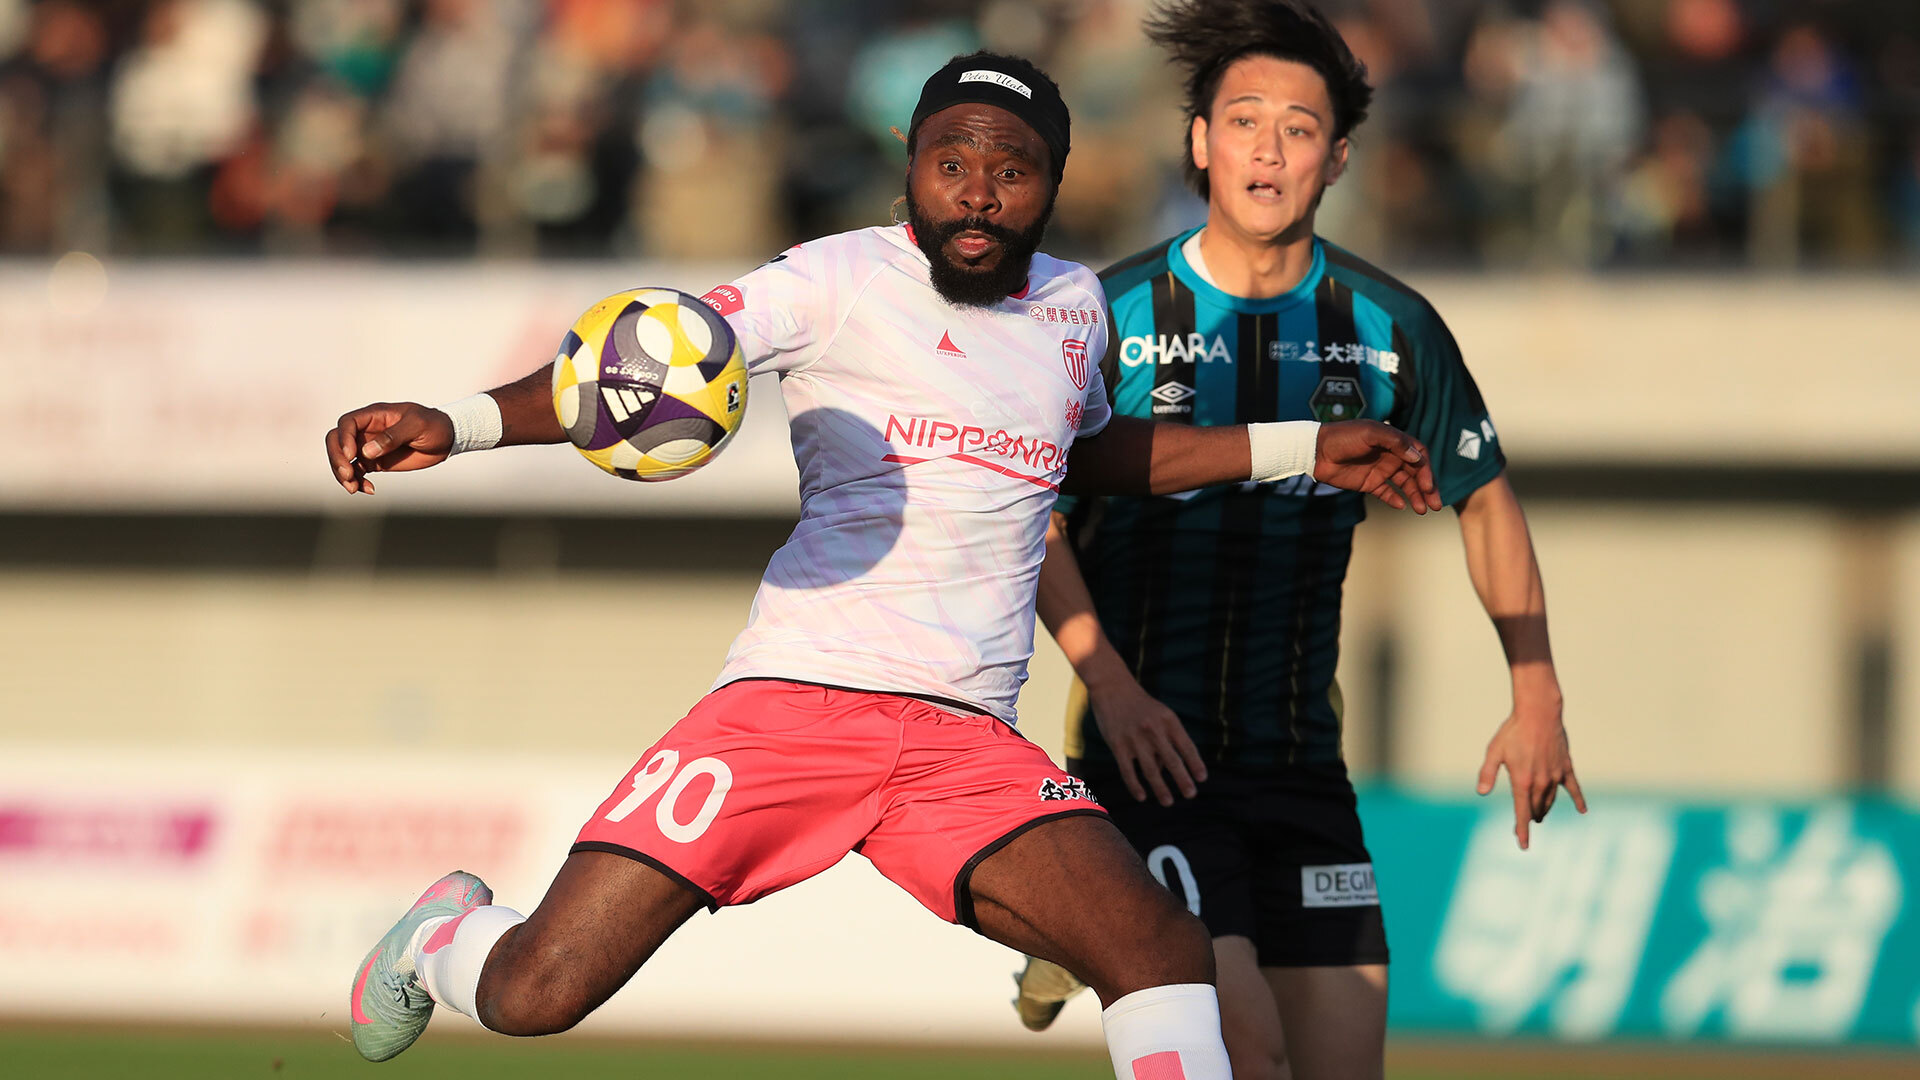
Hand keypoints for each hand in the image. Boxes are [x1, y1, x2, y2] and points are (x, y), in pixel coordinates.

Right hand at [324, 402, 454, 493]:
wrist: (447, 439)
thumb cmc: (434, 425)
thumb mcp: (418, 425)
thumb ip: (393, 436)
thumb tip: (366, 451)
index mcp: (375, 415)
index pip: (347, 423)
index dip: (343, 438)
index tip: (352, 454)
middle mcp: (367, 430)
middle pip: (336, 440)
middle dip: (336, 458)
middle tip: (347, 475)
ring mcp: (369, 446)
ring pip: (342, 459)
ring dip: (343, 474)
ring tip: (354, 488)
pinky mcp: (375, 462)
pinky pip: (357, 472)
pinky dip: (357, 482)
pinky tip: (369, 490)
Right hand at [1089, 678, 1206, 805]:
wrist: (1112, 687)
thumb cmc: (1141, 705)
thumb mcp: (1161, 714)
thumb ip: (1168, 739)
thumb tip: (1167, 770)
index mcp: (1169, 721)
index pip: (1187, 746)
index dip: (1195, 764)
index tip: (1202, 779)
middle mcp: (1154, 730)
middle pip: (1172, 761)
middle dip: (1183, 780)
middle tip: (1191, 794)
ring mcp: (1135, 739)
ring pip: (1151, 770)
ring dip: (1161, 788)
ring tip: (1168, 802)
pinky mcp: (1118, 745)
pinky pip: (1128, 771)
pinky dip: (1135, 786)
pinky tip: (1142, 797)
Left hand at [1312, 421, 1441, 513]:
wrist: (1316, 450)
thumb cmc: (1343, 436)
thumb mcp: (1370, 433)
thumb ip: (1394, 442)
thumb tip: (1417, 457)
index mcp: (1394, 442)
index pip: (1419, 456)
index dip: (1426, 471)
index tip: (1428, 486)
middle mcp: (1390, 456)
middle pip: (1416, 473)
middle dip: (1427, 489)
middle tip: (1435, 505)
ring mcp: (1380, 470)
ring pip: (1404, 485)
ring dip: (1415, 496)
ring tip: (1421, 510)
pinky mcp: (1369, 483)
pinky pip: (1387, 493)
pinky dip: (1395, 500)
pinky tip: (1401, 506)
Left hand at [1476, 703, 1585, 849]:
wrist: (1538, 713)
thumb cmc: (1513, 731)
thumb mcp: (1494, 751)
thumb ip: (1487, 772)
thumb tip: (1481, 792)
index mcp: (1521, 781)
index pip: (1522, 813)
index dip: (1521, 830)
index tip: (1522, 845)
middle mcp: (1540, 782)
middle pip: (1536, 808)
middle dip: (1530, 819)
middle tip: (1525, 824)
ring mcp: (1555, 776)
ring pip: (1550, 800)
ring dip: (1544, 810)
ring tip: (1539, 816)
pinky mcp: (1565, 767)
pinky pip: (1573, 788)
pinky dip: (1578, 800)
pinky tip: (1583, 810)